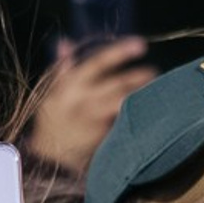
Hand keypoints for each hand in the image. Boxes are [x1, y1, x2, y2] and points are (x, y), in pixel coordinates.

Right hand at [22, 35, 151, 176]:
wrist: (48, 160)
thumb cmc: (52, 121)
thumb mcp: (51, 94)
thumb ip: (62, 69)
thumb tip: (65, 42)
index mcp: (71, 86)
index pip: (98, 63)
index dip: (120, 52)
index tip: (140, 44)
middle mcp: (84, 101)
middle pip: (118, 84)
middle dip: (140, 77)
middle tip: (154, 71)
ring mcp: (95, 121)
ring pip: (124, 102)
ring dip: (142, 94)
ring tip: (155, 89)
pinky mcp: (104, 138)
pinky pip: (125, 123)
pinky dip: (138, 115)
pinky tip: (148, 111)